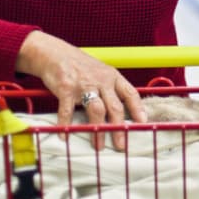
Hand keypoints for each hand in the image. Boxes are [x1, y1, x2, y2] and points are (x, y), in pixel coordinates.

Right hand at [17, 31, 145, 150]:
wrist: (56, 53)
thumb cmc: (80, 65)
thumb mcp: (101, 72)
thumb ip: (111, 89)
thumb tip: (122, 112)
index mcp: (112, 77)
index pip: (130, 93)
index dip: (138, 109)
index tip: (143, 123)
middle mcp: (101, 80)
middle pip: (115, 107)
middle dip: (118, 128)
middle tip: (121, 145)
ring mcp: (84, 85)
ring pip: (96, 111)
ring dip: (98, 130)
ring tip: (99, 146)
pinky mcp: (66, 89)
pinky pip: (67, 110)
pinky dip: (66, 124)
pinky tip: (65, 135)